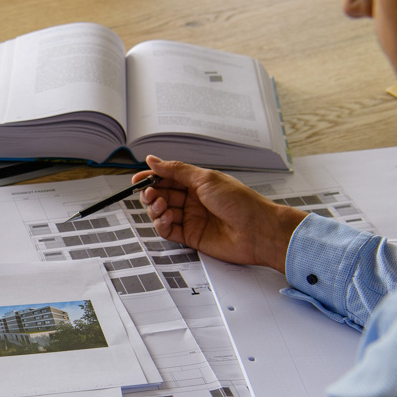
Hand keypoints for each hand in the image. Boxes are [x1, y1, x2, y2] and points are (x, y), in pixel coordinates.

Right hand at [136, 154, 307, 273]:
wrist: (258, 231)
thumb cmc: (241, 203)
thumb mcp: (206, 179)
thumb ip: (176, 171)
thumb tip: (154, 160)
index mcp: (197, 183)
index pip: (167, 178)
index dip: (151, 178)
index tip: (137, 179)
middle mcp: (193, 200)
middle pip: (161, 195)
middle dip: (151, 194)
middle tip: (149, 193)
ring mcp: (192, 218)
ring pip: (161, 213)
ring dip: (155, 209)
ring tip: (161, 207)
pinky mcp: (191, 237)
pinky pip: (168, 231)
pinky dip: (162, 225)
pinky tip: (167, 219)